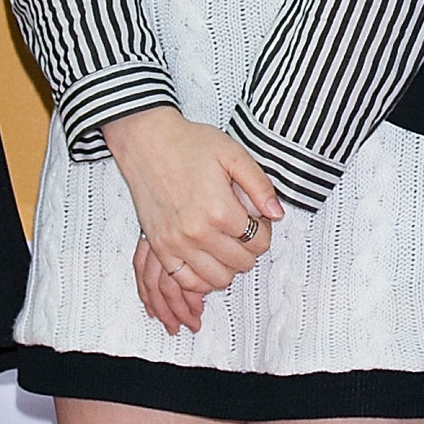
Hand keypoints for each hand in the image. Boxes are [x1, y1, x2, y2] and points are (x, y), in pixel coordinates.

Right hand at [103, 107, 282, 335]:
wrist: (146, 141)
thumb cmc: (189, 145)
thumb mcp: (234, 155)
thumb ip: (260, 186)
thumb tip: (277, 214)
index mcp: (220, 210)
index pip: (259, 242)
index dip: (264, 231)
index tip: (255, 218)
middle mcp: (197, 232)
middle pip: (241, 263)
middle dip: (249, 248)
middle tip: (241, 229)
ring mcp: (175, 243)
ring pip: (217, 279)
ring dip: (228, 265)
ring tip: (226, 244)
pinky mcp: (159, 247)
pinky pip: (186, 281)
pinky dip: (202, 278)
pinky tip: (208, 260)